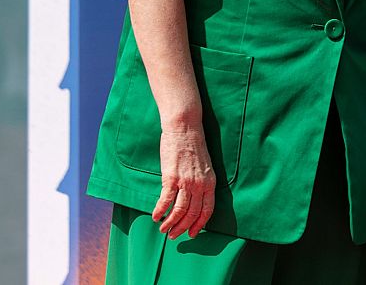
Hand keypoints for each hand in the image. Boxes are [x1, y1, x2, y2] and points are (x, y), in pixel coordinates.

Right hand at [153, 123, 215, 238]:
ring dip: (170, 223)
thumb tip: (194, 199)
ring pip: (179, 211)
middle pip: (192, 214)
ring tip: (163, 229)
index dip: (199, 225)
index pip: (207, 211)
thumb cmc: (193, 146)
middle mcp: (200, 185)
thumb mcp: (205, 167)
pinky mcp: (171, 177)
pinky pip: (165, 200)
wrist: (185, 129)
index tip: (193, 234)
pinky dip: (160, 211)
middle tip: (174, 235)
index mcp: (210, 183)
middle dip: (182, 228)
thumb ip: (201, 183)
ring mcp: (186, 182)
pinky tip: (155, 216)